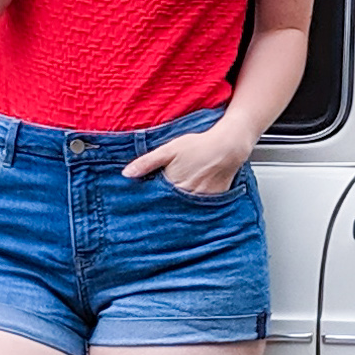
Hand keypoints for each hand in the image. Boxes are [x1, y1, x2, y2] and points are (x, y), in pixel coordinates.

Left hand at [125, 129, 248, 196]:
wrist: (228, 146)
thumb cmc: (198, 145)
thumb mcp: (169, 149)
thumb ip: (147, 162)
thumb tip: (126, 174)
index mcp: (173, 185)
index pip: (156, 199)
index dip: (150, 199)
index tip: (143, 202)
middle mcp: (187, 196)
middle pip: (170, 206)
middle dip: (164, 204)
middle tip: (162, 201)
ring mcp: (201, 200)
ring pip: (185, 208)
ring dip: (180, 206)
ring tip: (180, 196)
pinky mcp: (214, 201)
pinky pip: (201, 208)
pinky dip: (196, 205)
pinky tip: (194, 196)